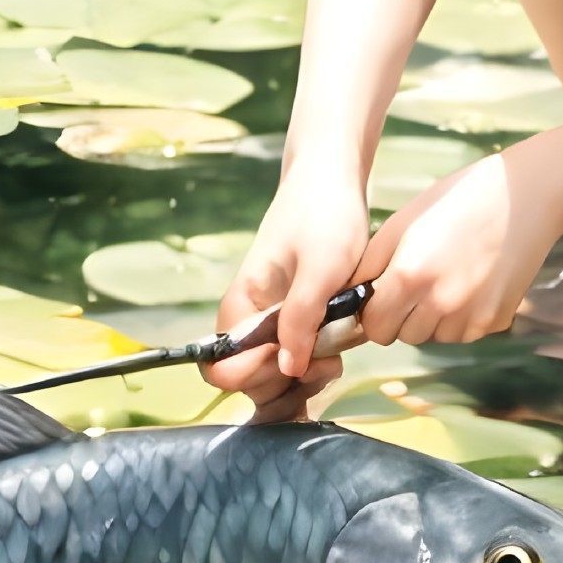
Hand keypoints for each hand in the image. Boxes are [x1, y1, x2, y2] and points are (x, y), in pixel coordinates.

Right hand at [201, 167, 370, 419]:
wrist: (336, 178)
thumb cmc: (326, 214)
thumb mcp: (321, 266)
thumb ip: (302, 317)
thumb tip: (289, 368)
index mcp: (242, 305)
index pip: (222, 368)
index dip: (255, 376)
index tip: (297, 360)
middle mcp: (252, 318)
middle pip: (251, 380)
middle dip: (286, 384)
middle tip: (328, 365)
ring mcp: (275, 319)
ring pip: (276, 374)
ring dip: (305, 378)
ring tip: (337, 357)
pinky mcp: (298, 317)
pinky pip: (297, 356)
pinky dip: (316, 364)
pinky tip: (340, 351)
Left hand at [353, 150, 560, 346]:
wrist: (525, 197)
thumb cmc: (460, 199)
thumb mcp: (405, 221)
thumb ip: (372, 264)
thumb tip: (349, 297)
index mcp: (410, 276)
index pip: (374, 327)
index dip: (375, 311)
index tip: (384, 293)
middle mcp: (440, 304)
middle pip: (403, 336)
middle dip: (402, 316)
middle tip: (418, 281)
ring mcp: (472, 317)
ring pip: (434, 337)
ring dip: (432, 318)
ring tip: (448, 277)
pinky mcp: (496, 321)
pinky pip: (464, 332)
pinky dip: (462, 317)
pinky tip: (473, 282)